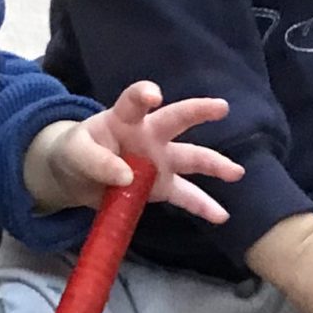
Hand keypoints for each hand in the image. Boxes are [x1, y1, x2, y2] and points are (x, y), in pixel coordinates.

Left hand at [28, 81, 242, 222]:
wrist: (76, 176)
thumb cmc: (76, 152)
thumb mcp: (75, 153)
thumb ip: (95, 161)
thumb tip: (126, 177)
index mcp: (125, 119)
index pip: (135, 101)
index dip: (144, 95)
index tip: (154, 96)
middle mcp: (149, 135)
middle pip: (176, 120)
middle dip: (198, 112)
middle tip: (221, 107)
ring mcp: (159, 161)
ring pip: (191, 158)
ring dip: (214, 165)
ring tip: (236, 172)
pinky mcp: (161, 186)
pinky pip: (186, 196)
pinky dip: (203, 207)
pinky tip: (221, 216)